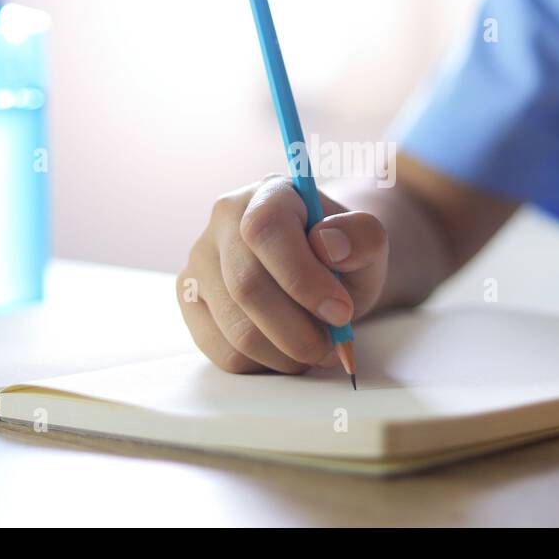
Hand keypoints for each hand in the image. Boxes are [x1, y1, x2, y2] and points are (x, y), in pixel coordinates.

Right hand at [176, 175, 388, 373]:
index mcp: (267, 194)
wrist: (319, 268)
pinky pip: (223, 351)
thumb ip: (362, 236)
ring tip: (316, 349)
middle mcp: (222, 221)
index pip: (266, 230)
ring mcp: (199, 262)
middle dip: (299, 331)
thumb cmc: (341, 254)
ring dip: (287, 353)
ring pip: (236, 329)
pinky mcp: (190, 301)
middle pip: (247, 288)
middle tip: (334, 346)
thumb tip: (328, 245)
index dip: (303, 278)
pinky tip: (287, 350)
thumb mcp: (368, 242)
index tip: (341, 312)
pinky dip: (265, 364)